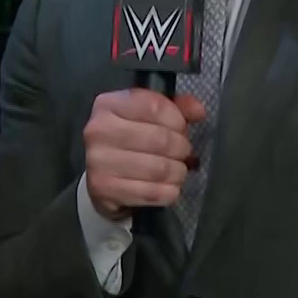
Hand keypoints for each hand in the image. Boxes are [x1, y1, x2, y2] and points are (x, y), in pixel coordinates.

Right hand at [82, 89, 207, 219]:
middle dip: (181, 148)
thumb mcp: (149, 116)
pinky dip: (169, 192)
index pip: (154, 106)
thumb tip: (198, 111)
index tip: (180, 128)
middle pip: (161, 139)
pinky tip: (167, 187)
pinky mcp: (105, 189)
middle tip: (182, 153)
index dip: (177, 119)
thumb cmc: (130, 141)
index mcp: (108, 105)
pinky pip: (154, 192)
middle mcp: (99, 131)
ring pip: (160, 168)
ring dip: (178, 172)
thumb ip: (176, 107)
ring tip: (177, 171)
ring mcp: (99, 162)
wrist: (100, 179)